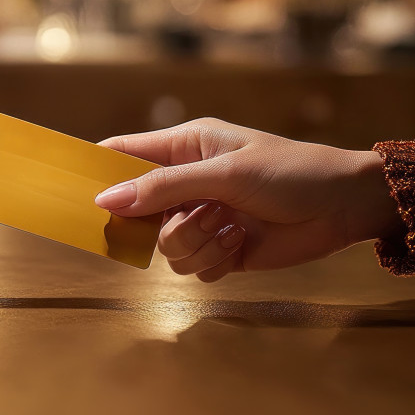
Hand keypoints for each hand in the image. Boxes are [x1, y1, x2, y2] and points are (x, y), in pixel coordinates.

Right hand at [94, 118, 401, 281]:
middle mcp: (188, 183)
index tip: (70, 194)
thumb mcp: (224, 174)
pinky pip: (191, 268)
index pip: (123, 154)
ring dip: (193, 243)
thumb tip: (106, 200)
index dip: (96, 173)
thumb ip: (163, 187)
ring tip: (228, 228)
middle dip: (155, 224)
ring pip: (164, 247)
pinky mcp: (221, 250)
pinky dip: (213, 260)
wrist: (345, 208)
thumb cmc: (290, 172)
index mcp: (184, 147)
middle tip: (180, 219)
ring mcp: (203, 219)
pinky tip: (241, 243)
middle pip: (137, 212)